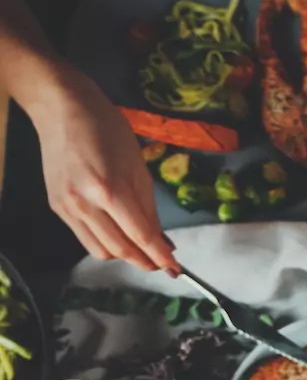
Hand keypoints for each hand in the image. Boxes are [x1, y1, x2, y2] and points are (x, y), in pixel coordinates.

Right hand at [29, 65, 177, 273]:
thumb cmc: (108, 131)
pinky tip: (119, 236)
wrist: (63, 110)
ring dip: (125, 256)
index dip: (161, 257)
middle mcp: (85, 203)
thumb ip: (149, 209)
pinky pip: (85, 237)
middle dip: (145, 261)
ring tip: (142, 251)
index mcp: (111, 190)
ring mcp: (67, 207)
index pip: (141, 236)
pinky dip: (105, 243)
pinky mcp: (56, 207)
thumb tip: (163, 242)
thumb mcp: (139, 168)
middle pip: (121, 250)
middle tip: (163, 264)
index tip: (176, 269)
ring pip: (100, 250)